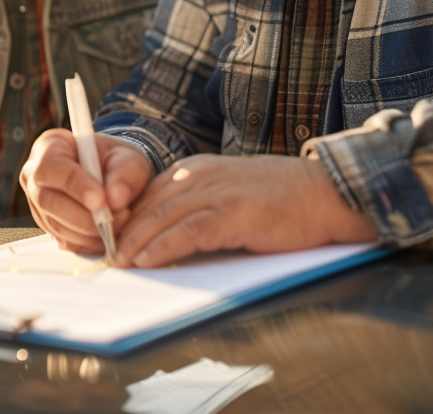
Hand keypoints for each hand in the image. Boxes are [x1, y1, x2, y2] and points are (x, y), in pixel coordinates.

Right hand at [20, 129, 152, 253]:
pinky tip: (110, 234)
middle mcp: (35, 177)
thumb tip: (115, 198)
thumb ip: (125, 173)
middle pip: (49, 201)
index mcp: (48, 148)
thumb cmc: (116, 161)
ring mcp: (38, 205)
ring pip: (57, 226)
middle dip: (84, 216)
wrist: (115, 177)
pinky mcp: (49, 227)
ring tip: (120, 223)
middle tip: (118, 216)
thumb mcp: (128, 157)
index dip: (74, 185)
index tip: (101, 198)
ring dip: (90, 232)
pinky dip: (90, 242)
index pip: (51, 167)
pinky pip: (66, 241)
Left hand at [115, 154, 377, 267]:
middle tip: (104, 257)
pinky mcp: (234, 212)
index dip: (125, 218)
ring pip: (162, 217)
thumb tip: (167, 240)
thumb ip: (200, 208)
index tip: (108, 240)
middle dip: (123, 232)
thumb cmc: (283, 200)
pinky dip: (163, 247)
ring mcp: (217, 191)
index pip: (147, 193)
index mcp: (197, 170)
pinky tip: (146, 261)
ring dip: (135, 242)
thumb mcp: (230, 194)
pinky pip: (188, 231)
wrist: (328, 192)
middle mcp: (201, 175)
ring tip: (118, 264)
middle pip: (148, 204)